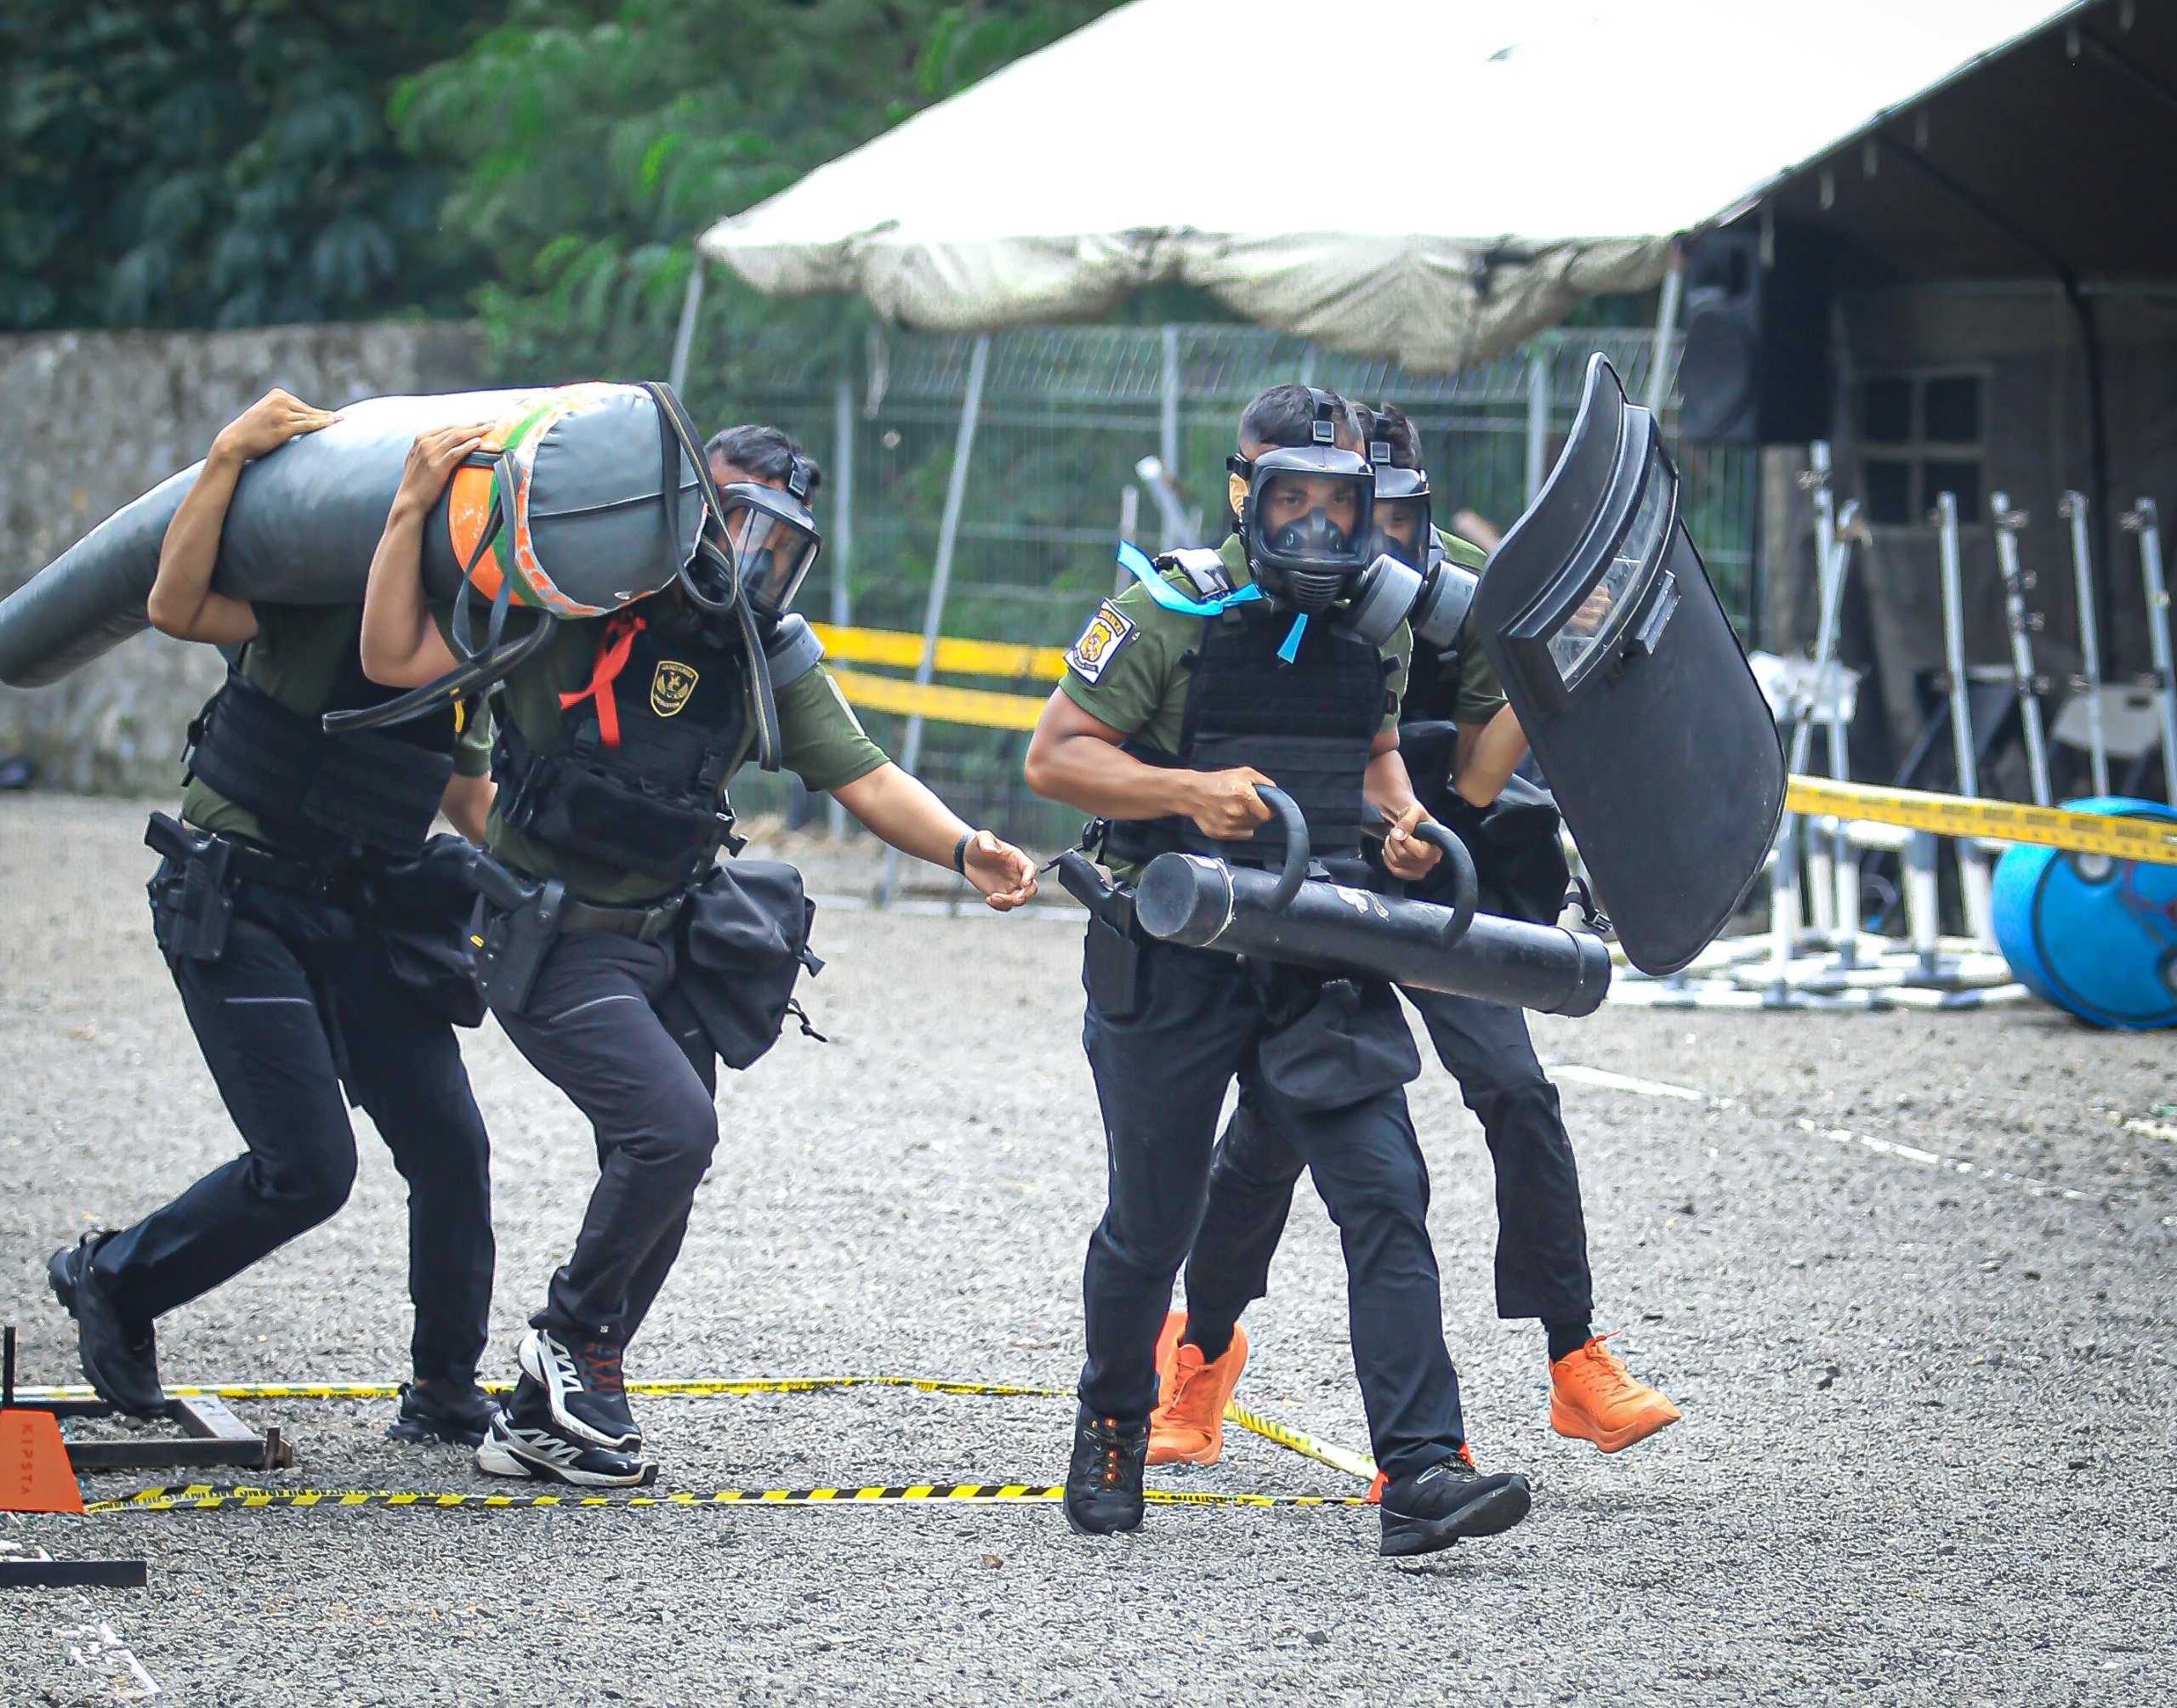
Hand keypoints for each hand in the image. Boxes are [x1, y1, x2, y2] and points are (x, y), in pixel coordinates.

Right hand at [210, 388, 341, 463]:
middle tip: (343, 418)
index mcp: (277, 394)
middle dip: (325, 416)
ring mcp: (282, 413)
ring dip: (327, 421)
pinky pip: (307, 425)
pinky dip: (321, 425)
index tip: (332, 416)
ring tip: (341, 421)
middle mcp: (280, 401)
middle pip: (308, 411)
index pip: (302, 406)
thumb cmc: (250, 432)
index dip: (318, 413)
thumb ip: (282, 412)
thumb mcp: (266, 414)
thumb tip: (302, 418)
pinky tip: (333, 424)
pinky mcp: (283, 426)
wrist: (234, 442)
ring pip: (310, 418)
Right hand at [392, 422, 493, 521]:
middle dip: (476, 424)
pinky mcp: (437, 466)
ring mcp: (430, 453)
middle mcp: (425, 442)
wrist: (409, 501)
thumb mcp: (420, 459)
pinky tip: (479, 442)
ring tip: (492, 428)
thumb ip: (431, 448)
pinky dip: (468, 446)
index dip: (468, 423)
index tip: (483, 421)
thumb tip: (449, 444)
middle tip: (493, 421)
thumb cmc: (417, 482)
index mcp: (421, 438)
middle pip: (455, 429)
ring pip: (457, 437)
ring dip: (477, 431)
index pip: (449, 426)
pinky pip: (456, 452)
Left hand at [960, 830, 1037, 909]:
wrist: (966, 856)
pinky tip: (988, 899)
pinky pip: (1006, 905)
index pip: (1030, 868)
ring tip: (991, 897)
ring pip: (1019, 899)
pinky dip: (1000, 906)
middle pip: (1031, 888)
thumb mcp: (982, 837)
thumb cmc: (978, 844)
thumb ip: (987, 841)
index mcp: (1017, 858)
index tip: (1024, 883)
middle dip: (1025, 895)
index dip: (1030, 876)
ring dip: (1008, 902)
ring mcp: (1010, 885)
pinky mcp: (1000, 894)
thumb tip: (992, 851)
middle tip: (1014, 898)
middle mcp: (1017, 873)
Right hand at [1180, 766, 1275, 840]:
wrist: (1192, 793)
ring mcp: (1228, 825)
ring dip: (1246, 821)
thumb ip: (1264, 782)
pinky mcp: (1221, 834)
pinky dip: (1237, 827)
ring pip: (1249, 828)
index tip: (1264, 806)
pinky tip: (1228, 817)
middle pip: (1259, 821)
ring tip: (1235, 809)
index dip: (1267, 810)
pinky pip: (1239, 834)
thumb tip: (1277, 793)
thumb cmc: (1218, 781)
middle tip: (1246, 804)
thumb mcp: (1244, 773)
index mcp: (1244, 796)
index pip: (1267, 814)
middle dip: (1256, 813)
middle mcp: (1237, 812)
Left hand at [1379, 801, 1442, 879]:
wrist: (1411, 822)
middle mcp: (1433, 859)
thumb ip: (1407, 821)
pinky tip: (1389, 849)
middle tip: (1393, 832)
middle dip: (1393, 842)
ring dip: (1388, 849)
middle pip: (1404, 857)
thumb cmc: (1415, 815)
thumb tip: (1398, 835)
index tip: (1399, 829)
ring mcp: (1423, 868)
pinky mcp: (1413, 873)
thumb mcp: (1413, 810)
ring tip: (1391, 839)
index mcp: (1438, 844)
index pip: (1420, 852)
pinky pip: (1396, 871)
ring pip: (1397, 864)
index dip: (1405, 841)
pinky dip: (1387, 859)